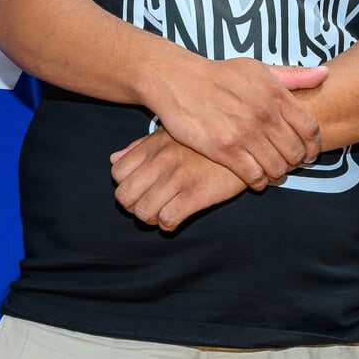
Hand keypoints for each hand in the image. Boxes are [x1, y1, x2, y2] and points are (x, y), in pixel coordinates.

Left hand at [111, 131, 247, 229]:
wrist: (245, 148)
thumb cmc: (204, 144)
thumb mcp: (170, 134)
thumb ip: (140, 147)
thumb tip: (113, 159)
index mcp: (153, 145)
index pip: (117, 173)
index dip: (125, 186)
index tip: (140, 189)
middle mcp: (161, 160)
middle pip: (124, 197)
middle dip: (134, 207)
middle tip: (149, 206)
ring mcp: (178, 177)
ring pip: (143, 212)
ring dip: (150, 219)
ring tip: (162, 213)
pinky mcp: (196, 194)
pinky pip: (167, 220)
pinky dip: (168, 224)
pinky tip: (177, 216)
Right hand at [141, 58, 326, 188]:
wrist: (179, 81)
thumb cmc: (219, 74)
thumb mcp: (258, 68)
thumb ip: (293, 75)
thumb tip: (325, 75)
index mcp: (275, 94)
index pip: (310, 128)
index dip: (313, 145)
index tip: (309, 152)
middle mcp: (264, 114)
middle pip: (296, 152)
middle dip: (295, 162)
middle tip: (288, 163)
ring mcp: (245, 133)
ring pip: (277, 167)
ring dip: (277, 173)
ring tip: (272, 171)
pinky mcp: (225, 150)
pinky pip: (254, 176)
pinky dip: (259, 181)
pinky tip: (255, 177)